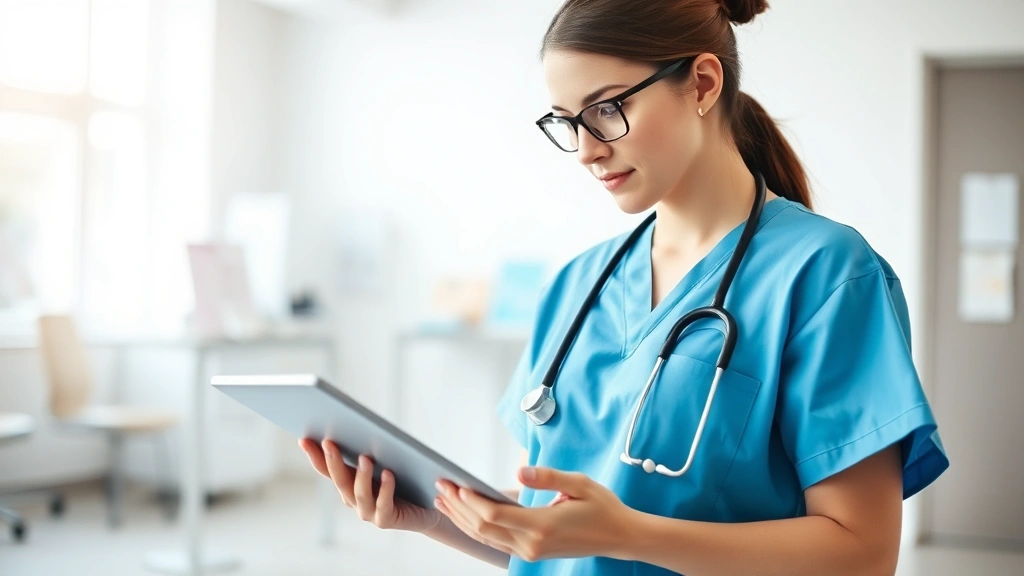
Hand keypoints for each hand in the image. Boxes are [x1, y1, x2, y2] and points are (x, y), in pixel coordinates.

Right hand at [299, 437, 443, 532]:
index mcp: (348, 485)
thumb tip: (359, 427)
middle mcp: (353, 500)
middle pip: (340, 480)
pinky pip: (384, 503)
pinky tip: (388, 473)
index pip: (327, 470)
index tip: (304, 438)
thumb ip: (368, 453)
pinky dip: (385, 488)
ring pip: (360, 493)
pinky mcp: (386, 519)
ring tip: (365, 457)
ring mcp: (368, 512)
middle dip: (333, 461)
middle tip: (329, 442)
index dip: (315, 456)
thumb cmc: (404, 482)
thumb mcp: (383, 463)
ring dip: (361, 475)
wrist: (425, 509)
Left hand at [434, 466, 635, 561]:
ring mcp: (530, 551)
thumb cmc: (601, 507)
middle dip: (459, 507)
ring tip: (444, 500)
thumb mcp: (579, 484)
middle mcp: (532, 543)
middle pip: (483, 528)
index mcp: (542, 525)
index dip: (471, 501)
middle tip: (441, 487)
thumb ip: (548, 477)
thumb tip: (520, 471)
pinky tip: (465, 515)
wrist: (618, 536)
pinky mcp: (530, 552)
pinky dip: (475, 528)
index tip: (456, 485)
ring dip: (462, 519)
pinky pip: (495, 541)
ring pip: (485, 537)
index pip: (495, 515)